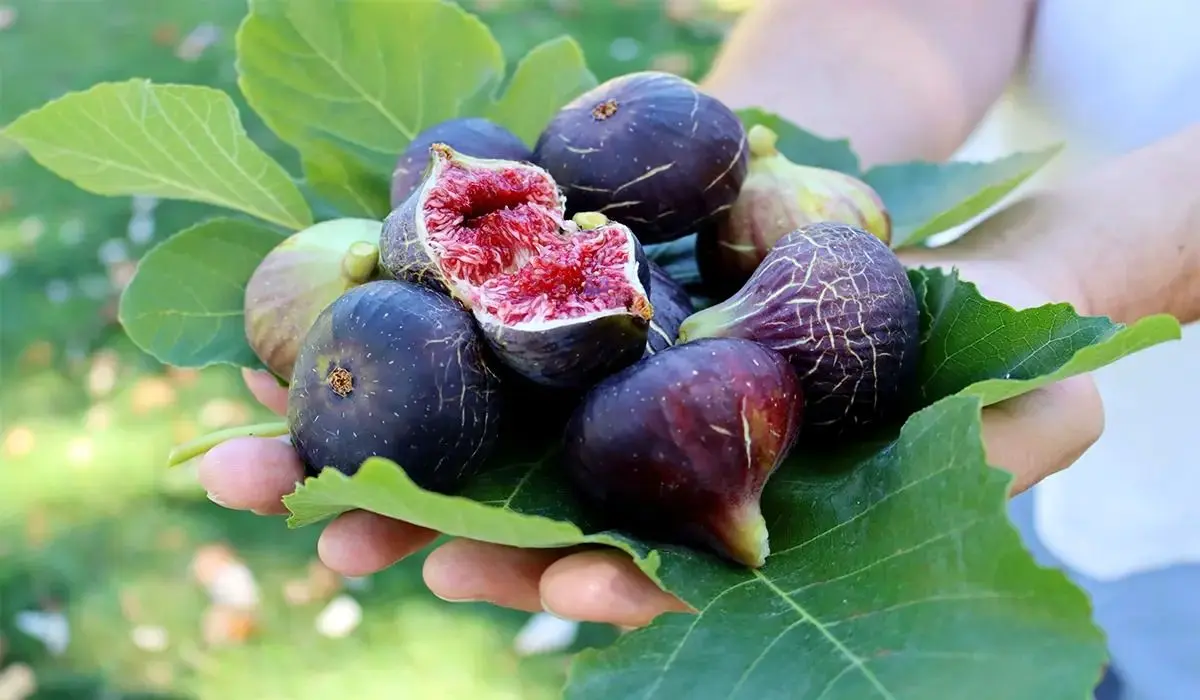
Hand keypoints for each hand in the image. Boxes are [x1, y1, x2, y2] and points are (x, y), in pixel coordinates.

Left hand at [199, 258, 1102, 627]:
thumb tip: (1044, 436)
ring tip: (248, 462)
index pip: (659, 567)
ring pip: (462, 432)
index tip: (543, 586)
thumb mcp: (1009, 359)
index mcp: (727, 512)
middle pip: (524, 516)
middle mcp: (637, 469)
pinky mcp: (542, 308)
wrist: (880, 211)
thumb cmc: (956, 302)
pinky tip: (282, 339)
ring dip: (362, 444)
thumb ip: (1009, 425)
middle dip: (431, 533)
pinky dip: (372, 328)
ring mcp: (583, 391)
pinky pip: (450, 323)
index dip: (603, 580)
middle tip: (334, 540)